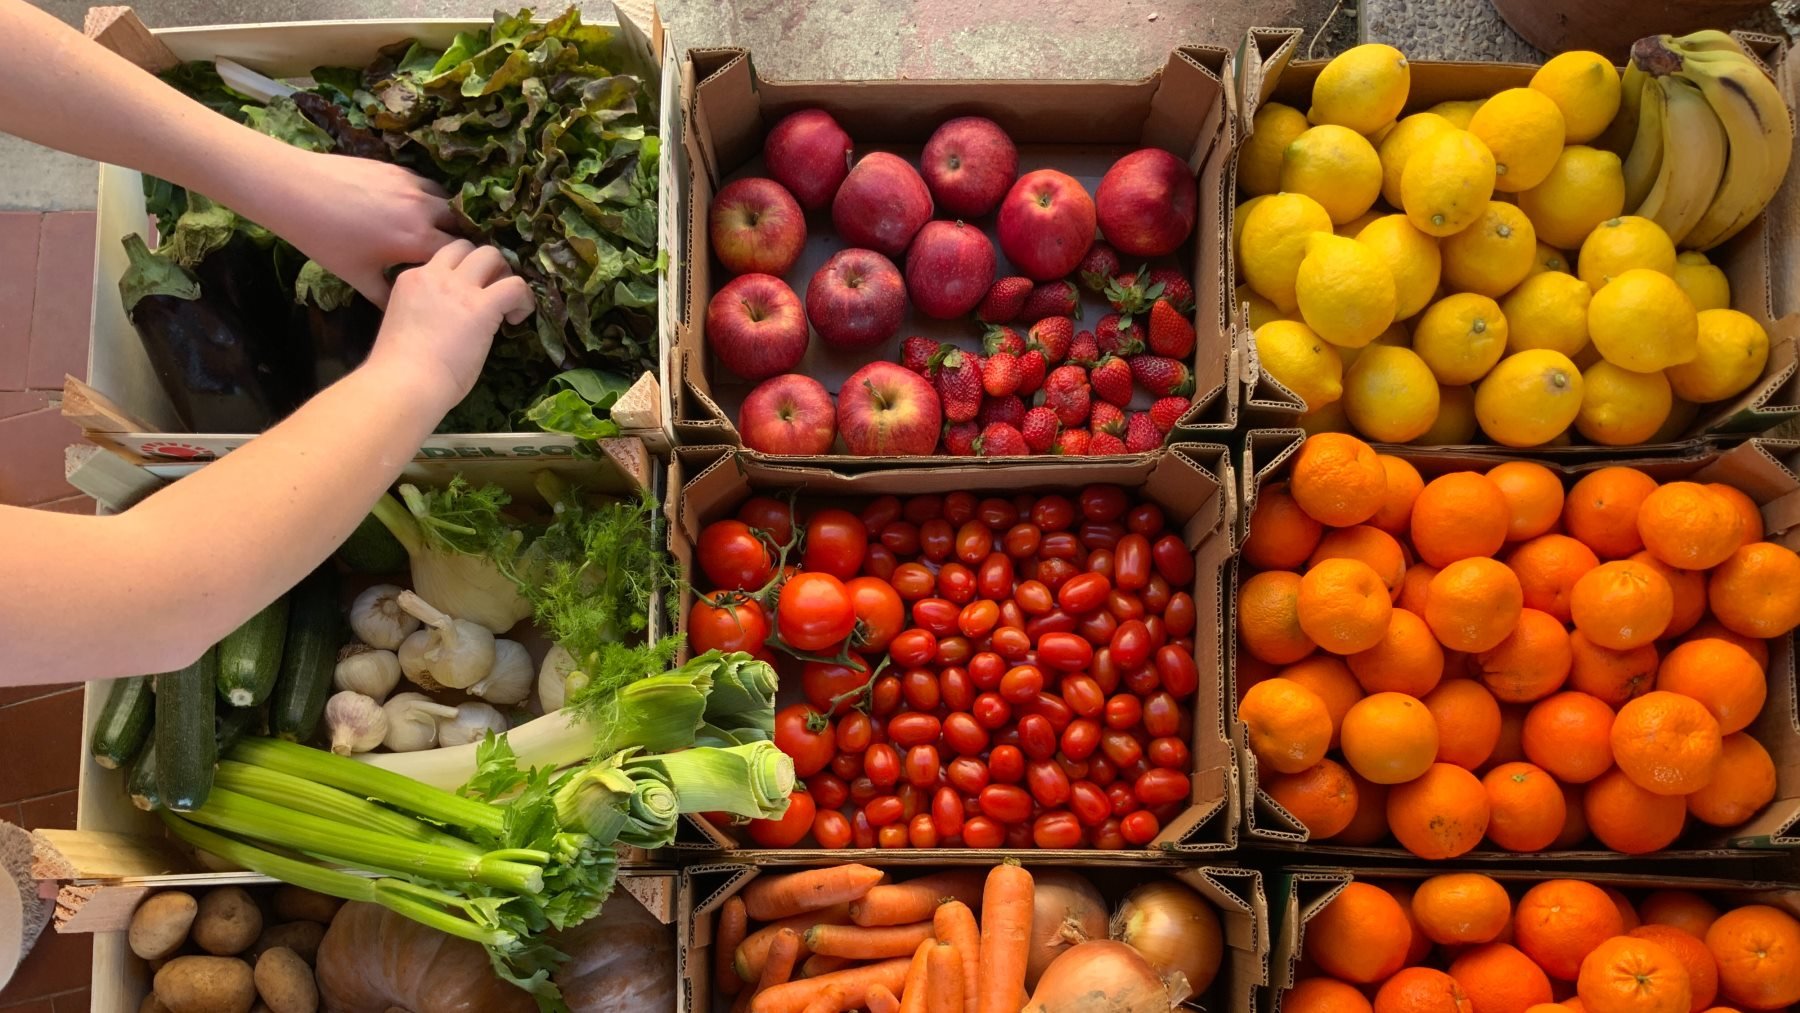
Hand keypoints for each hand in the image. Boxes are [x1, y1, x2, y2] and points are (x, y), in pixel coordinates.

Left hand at [259, 149, 463, 305]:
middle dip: (458, 238)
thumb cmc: (325, 238)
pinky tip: (411, 207)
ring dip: (445, 216)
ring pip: (446, 201)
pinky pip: (426, 185)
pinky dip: (427, 198)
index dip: (463, 264)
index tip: (461, 273)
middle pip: (459, 225)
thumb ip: (386, 297)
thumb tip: (403, 313)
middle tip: (449, 252)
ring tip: (432, 228)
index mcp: (417, 240)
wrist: (295, 190)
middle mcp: (423, 210)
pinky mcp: (398, 169)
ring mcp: (412, 185)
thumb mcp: (357, 276)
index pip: (460, 254)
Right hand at [364, 240, 534, 410]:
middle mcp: (434, 275)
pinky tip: (517, 319)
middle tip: (491, 293)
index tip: (466, 297)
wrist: (403, 382)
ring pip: (491, 255)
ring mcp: (458, 288)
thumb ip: (425, 312)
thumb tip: (449, 321)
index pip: (441, 259)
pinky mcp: (482, 306)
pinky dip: (524, 298)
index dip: (460, 273)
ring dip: (504, 275)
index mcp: (411, 280)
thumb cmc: (400, 368)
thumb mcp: (406, 325)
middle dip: (484, 265)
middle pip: (466, 247)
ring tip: (506, 304)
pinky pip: (515, 286)